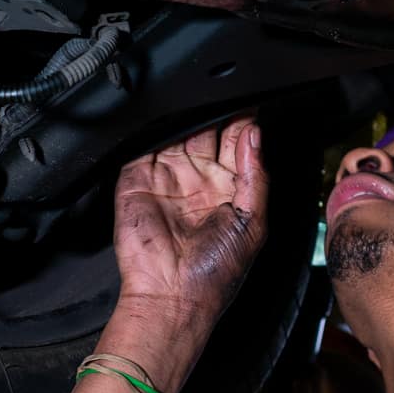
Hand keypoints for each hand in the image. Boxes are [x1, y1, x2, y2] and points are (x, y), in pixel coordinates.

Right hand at [112, 118, 267, 324]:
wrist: (172, 295)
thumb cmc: (215, 272)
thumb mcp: (253, 221)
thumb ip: (256, 176)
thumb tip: (254, 135)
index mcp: (230, 188)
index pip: (237, 143)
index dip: (243, 123)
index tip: (250, 106)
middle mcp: (199, 180)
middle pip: (207, 131)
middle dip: (215, 112)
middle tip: (223, 97)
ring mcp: (167, 177)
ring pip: (177, 132)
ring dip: (187, 116)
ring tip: (198, 103)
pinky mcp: (137, 179)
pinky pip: (144, 144)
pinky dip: (154, 129)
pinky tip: (169, 120)